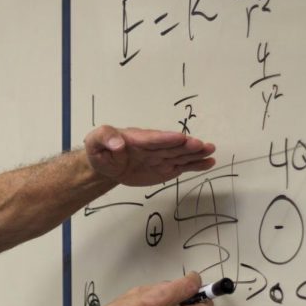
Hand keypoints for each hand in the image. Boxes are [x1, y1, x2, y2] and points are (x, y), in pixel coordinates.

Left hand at [84, 125, 215, 186]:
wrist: (105, 165)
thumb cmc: (100, 150)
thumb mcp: (95, 141)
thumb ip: (105, 139)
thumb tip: (117, 144)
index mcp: (137, 138)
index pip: (153, 138)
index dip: (166, 139)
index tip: (180, 138)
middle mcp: (154, 146)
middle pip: (172, 146)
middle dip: (186, 146)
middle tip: (202, 145)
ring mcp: (162, 157)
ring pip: (181, 155)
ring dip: (196, 154)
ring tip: (211, 151)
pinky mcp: (166, 167)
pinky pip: (183, 166)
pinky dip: (196, 165)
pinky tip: (209, 162)